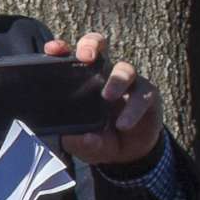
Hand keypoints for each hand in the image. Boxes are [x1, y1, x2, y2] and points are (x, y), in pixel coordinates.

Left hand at [44, 33, 162, 167]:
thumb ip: (77, 141)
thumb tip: (73, 139)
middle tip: (86, 57)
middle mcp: (104, 75)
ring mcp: (127, 83)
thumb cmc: (101, 139)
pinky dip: (133, 109)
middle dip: (91, 45)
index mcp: (82, 81)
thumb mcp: (84, 144)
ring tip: (107, 97)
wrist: (130, 154)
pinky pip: (142, 96)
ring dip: (116, 80)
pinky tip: (123, 124)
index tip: (52, 50)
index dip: (61, 49)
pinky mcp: (147, 95)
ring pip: (124, 69)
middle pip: (99, 47)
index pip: (70, 59)